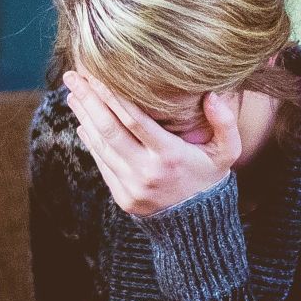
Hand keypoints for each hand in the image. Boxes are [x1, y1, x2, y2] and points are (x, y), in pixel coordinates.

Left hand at [63, 70, 241, 216]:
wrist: (198, 226)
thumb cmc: (210, 179)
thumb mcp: (227, 152)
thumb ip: (225, 123)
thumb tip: (212, 95)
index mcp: (170, 156)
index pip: (134, 120)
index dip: (113, 96)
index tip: (97, 74)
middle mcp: (147, 171)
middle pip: (109, 129)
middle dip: (88, 100)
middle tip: (73, 77)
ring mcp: (131, 186)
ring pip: (101, 145)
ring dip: (84, 117)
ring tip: (73, 94)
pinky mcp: (122, 197)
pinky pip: (102, 163)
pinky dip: (90, 141)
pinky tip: (83, 122)